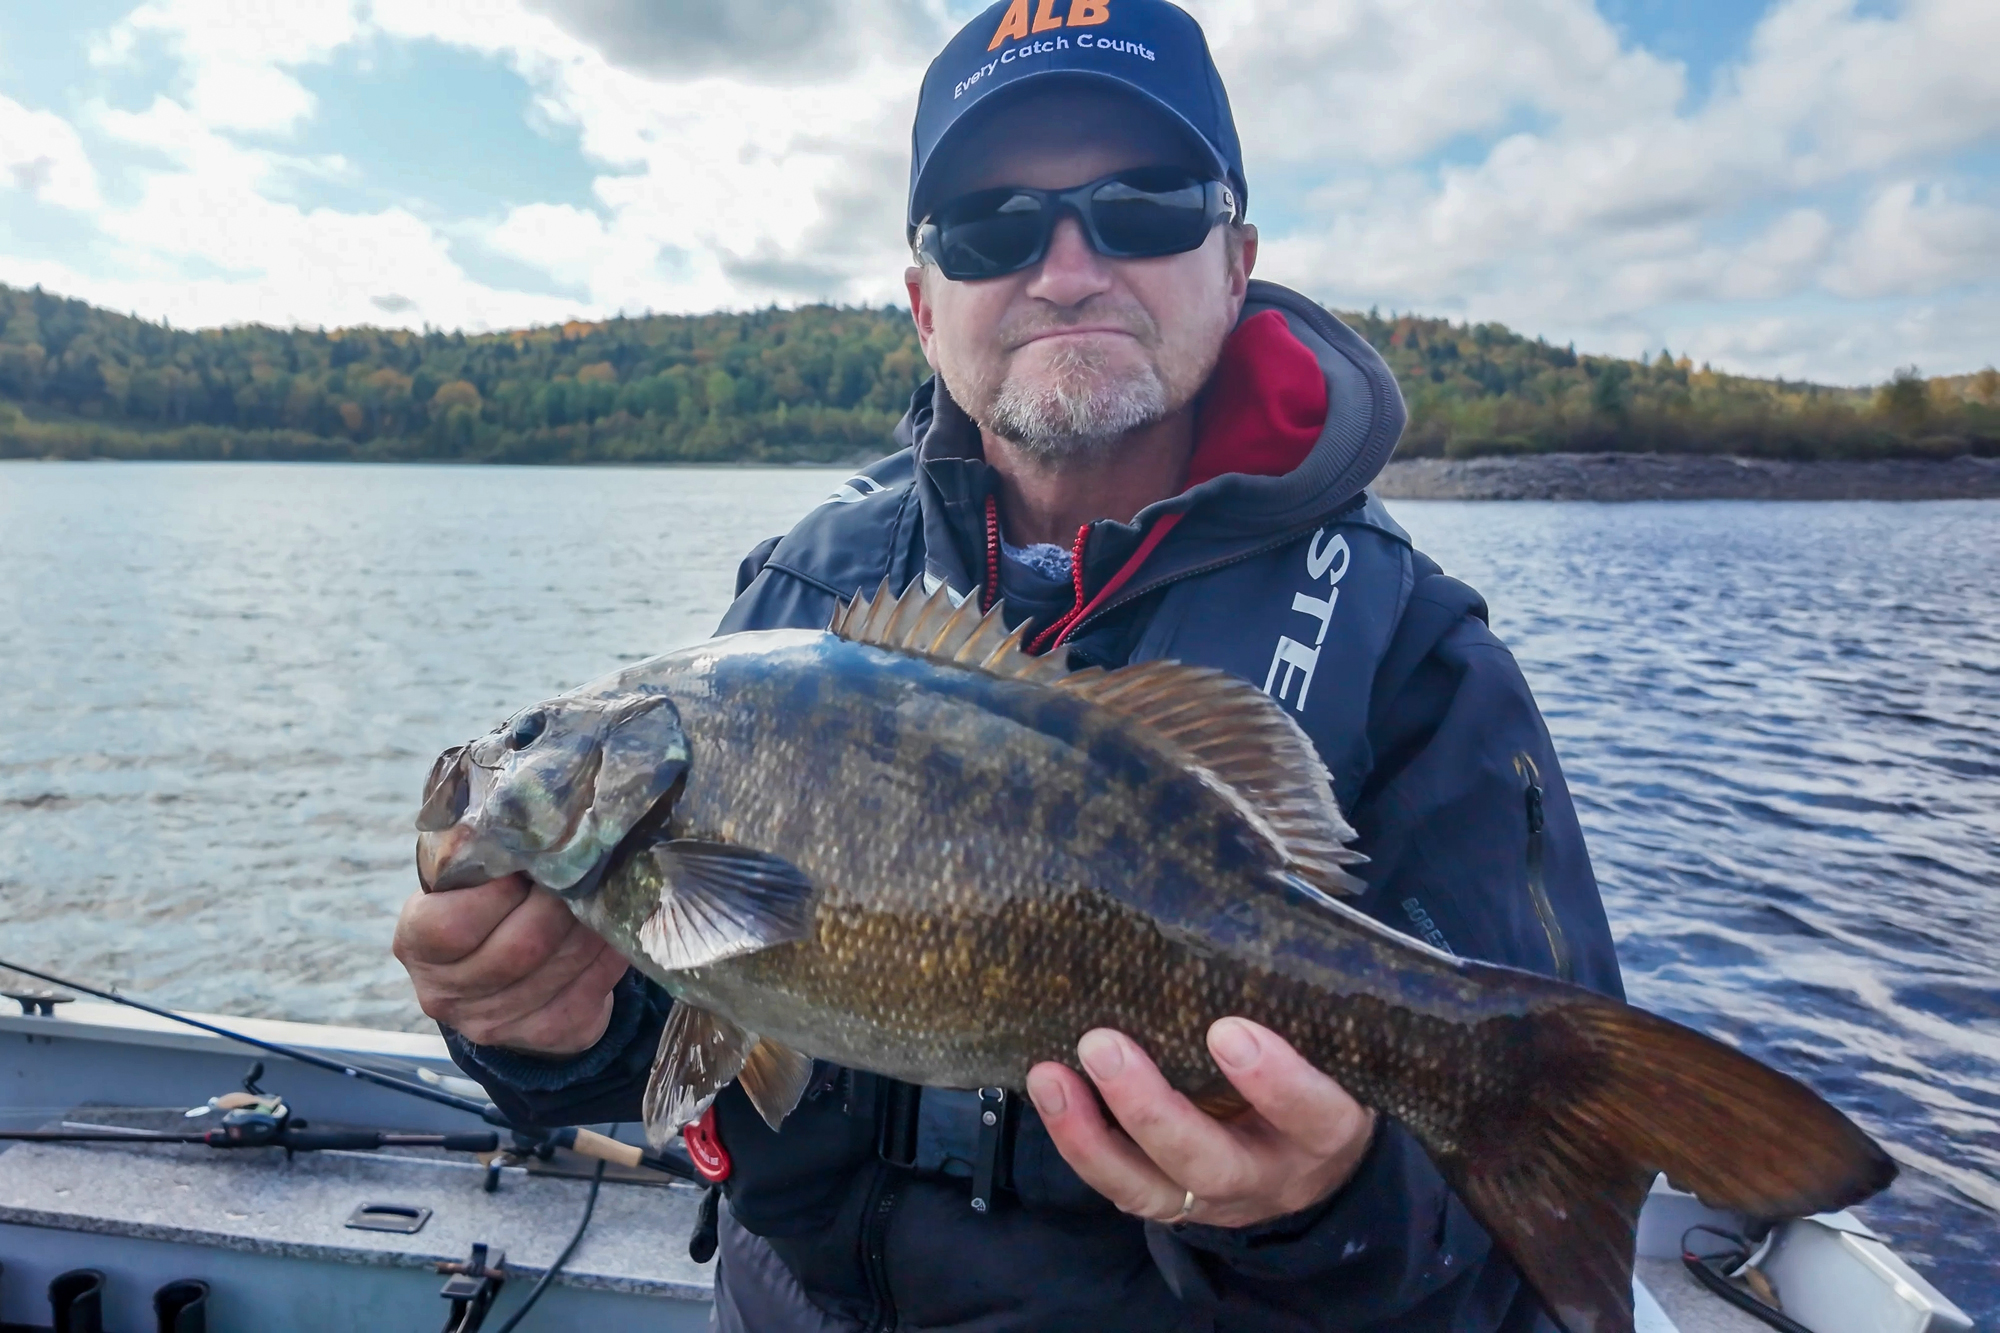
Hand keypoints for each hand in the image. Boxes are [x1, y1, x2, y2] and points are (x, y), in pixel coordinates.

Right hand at [393, 875, 628, 1055]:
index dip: (497, 894)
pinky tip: (614, 928)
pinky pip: (589, 991)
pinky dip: (609, 955)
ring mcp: (494, 1023)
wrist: (496, 978)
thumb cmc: (480, 907)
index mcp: (416, 945)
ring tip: (604, 890)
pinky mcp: (545, 1034)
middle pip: (517, 950)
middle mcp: (446, 994)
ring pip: (559, 968)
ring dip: (590, 925)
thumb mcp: (461, 879)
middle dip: (557, 905)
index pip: (452, 926)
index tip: (526, 865)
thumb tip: (517, 820)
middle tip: (581, 870)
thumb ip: (477, 856)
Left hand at [1026, 1018, 1376, 1229]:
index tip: (1228, 1029)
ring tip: (1049, 1075)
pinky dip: (1079, 1144)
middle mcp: (1270, 1175)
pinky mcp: (1170, 1202)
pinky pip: (1120, 1187)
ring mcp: (1215, 1199)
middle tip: (1103, 1045)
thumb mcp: (1332, 1044)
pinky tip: (1048, 1092)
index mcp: (1326, 1131)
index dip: (1275, 1081)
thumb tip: (1246, 911)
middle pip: (1212, 1163)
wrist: (1317, 1159)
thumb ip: (1298, 1001)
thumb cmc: (1320, 1069)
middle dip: (1152, 1109)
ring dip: (1092, 1135)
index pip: (1313, 1113)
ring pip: (1153, 1188)